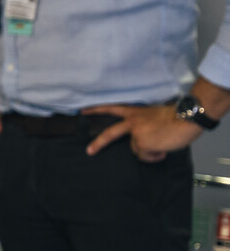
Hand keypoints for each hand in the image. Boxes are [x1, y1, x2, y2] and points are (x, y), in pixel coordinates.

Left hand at [83, 103, 202, 161]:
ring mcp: (136, 133)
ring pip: (137, 151)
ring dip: (150, 151)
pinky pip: (147, 157)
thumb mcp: (153, 116)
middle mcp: (132, 122)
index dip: (96, 110)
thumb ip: (143, 126)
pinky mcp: (142, 143)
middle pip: (110, 134)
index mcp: (134, 112)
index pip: (111, 108)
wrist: (185, 118)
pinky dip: (155, 156)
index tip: (82, 111)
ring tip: (163, 143)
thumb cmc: (175, 117)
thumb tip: (143, 144)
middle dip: (98, 143)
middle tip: (89, 151)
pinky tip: (164, 148)